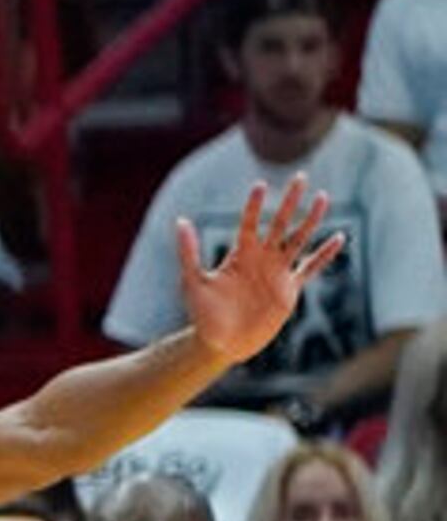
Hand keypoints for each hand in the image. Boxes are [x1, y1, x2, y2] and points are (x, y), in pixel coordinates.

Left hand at [177, 176, 343, 366]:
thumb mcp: (193, 282)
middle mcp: (261, 258)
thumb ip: (189, 253)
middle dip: (290, 201)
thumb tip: (181, 221)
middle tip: (300, 176)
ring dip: (310, 220)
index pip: (250, 223)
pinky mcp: (290, 289)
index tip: (260, 184)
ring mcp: (277, 272)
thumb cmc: (203, 314)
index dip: (255, 205)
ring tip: (322, 196)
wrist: (221, 343)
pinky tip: (339, 238)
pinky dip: (325, 254)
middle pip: (280, 223)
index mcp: (239, 254)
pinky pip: (311, 267)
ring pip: (299, 239)